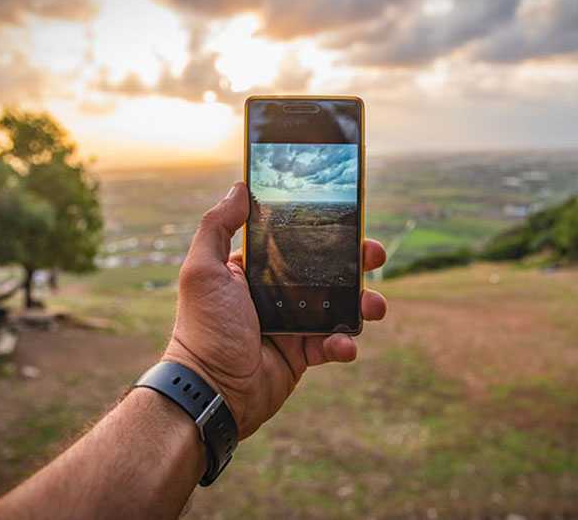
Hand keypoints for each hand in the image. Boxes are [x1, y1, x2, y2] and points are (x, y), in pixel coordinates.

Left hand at [163, 182, 386, 437]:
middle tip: (374, 256)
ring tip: (374, 307)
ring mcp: (292, 324)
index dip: (322, 229)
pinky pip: (333, 343)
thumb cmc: (204, 329)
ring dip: (362, 303)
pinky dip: (344, 344)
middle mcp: (275, 293)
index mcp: (254, 270)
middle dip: (355, 262)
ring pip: (338, 305)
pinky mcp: (302, 354)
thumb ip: (217, 226)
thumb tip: (240, 187)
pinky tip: (343, 346)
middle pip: (324, 270)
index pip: (293, 241)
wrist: (212, 391)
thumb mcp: (202, 270)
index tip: (349, 218)